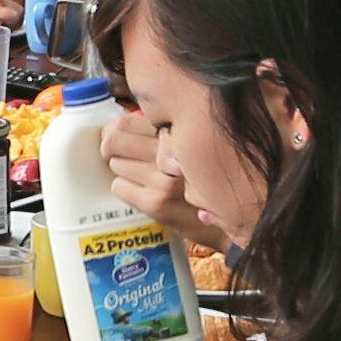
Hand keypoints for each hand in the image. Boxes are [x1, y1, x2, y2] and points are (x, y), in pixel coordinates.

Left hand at [102, 107, 219, 248]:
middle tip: (114, 154)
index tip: (117, 135)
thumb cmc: (208, 177)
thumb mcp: (192, 143)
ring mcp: (164, 179)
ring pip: (116, 164)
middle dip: (110, 147)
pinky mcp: (157, 203)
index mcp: (180, 132)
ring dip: (122, 169)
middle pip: (114, 139)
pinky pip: (120, 187)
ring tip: (139, 174)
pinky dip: (124, 188)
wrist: (230, 218)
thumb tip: (119, 123)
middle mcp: (173, 153)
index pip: (126, 121)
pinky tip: (142, 191)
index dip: (115, 128)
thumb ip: (164, 131)